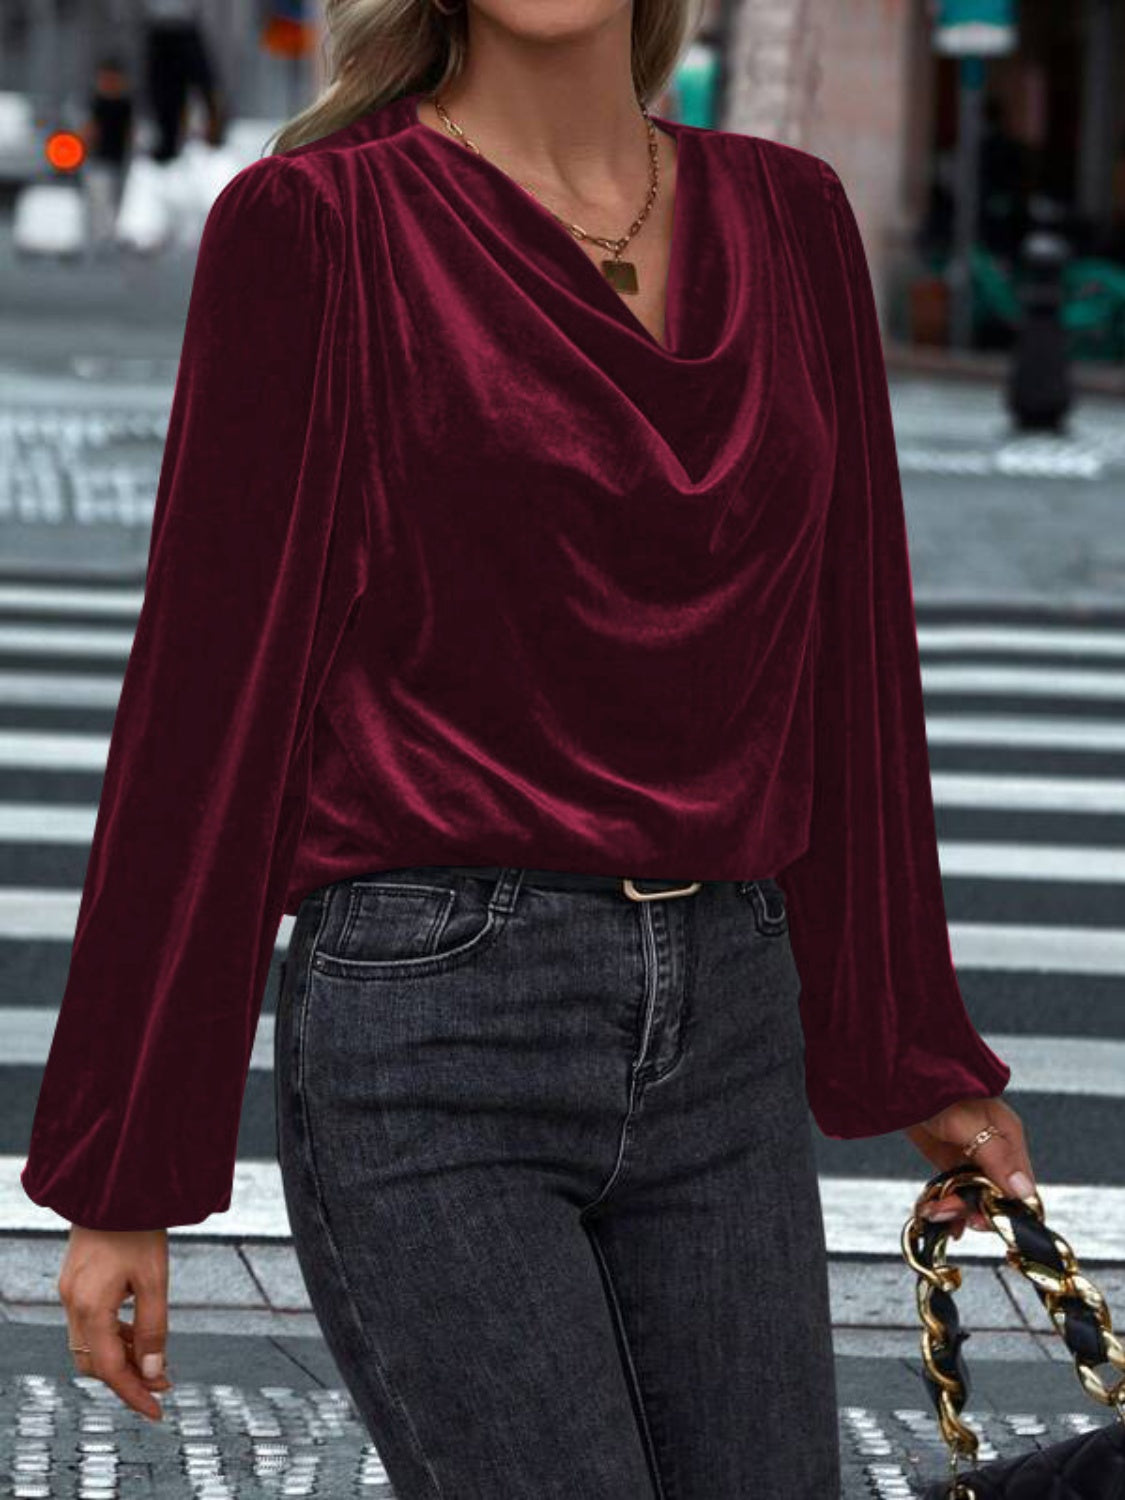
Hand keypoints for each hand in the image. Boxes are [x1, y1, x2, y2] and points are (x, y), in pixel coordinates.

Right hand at [57, 1225, 172, 1421]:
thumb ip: (153, 1327)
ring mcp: (69, 1292)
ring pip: (91, 1345)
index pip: (109, 1369)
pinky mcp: (74, 1281)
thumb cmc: (138, 1228)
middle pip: (95, 1362)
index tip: (157, 1412)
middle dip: (128, 1378)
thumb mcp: (154, 1279)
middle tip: (164, 1384)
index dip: (133, 1394)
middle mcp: (72, 1304)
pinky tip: (138, 1333)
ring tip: (158, 1361)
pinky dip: (113, 1335)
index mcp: (89, 1307)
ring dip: (122, 1357)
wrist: (114, 1185)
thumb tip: (156, 1373)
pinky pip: (89, 1323)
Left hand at [903, 1095, 1036, 1240]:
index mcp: (1009, 1139)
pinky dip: (945, 1204)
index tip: (982, 1220)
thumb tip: (1024, 1191)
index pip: (1020, 1187)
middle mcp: (994, 1151)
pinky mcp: (949, 1160)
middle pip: (995, 1196)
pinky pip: (955, 1191)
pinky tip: (935, 1214)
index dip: (1005, 1209)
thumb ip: (996, 1156)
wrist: (901, 1075)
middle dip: (972, 1209)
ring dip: (954, 1210)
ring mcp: (971, 1156)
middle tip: (949, 1213)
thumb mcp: (970, 1122)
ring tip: (933, 1212)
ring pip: (973, 1197)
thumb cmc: (939, 1087)